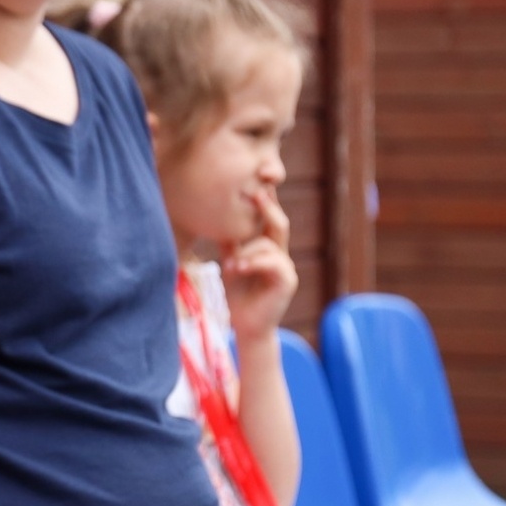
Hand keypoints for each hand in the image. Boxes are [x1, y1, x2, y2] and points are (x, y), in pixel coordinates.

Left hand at [221, 187, 297, 345]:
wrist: (246, 325)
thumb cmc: (238, 295)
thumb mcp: (233, 263)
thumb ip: (231, 244)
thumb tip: (219, 219)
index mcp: (267, 249)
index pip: (269, 220)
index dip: (266, 201)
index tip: (259, 180)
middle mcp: (280, 255)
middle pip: (278, 224)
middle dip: (267, 207)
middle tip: (256, 191)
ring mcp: (286, 268)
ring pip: (268, 244)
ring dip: (246, 252)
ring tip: (231, 264)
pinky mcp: (287, 281)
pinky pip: (271, 263)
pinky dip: (252, 263)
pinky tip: (237, 268)